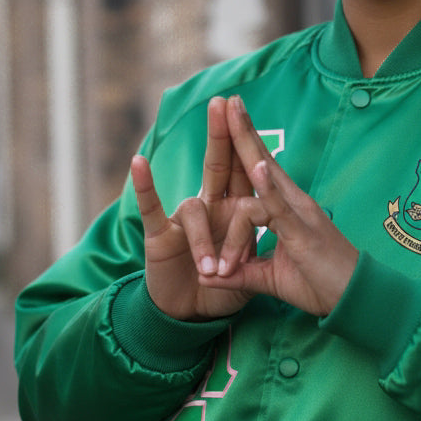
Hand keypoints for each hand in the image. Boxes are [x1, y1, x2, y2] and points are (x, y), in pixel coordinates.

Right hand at [130, 97, 255, 320]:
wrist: (191, 318)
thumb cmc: (223, 290)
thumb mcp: (253, 272)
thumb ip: (264, 252)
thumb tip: (282, 236)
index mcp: (237, 212)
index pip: (248, 176)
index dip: (253, 155)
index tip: (247, 116)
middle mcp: (212, 209)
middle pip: (220, 165)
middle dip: (223, 135)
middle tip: (224, 102)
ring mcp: (184, 221)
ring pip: (194, 210)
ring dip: (203, 240)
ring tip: (211, 272)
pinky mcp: (159, 237)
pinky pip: (150, 209)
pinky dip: (146, 187)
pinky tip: (139, 163)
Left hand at [201, 95, 358, 316]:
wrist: (355, 300)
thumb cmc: (320, 285)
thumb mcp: (270, 279)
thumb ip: (242, 273)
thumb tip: (209, 277)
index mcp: (286, 209)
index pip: (260, 171)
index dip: (244, 146)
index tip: (229, 119)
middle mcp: (293, 202)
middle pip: (262, 158)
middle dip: (242, 129)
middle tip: (226, 99)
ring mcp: (299, 213)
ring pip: (268, 172)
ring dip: (248, 142)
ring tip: (232, 114)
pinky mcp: (303, 231)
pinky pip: (280, 206)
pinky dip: (268, 186)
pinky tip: (256, 164)